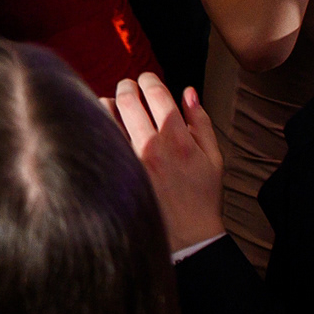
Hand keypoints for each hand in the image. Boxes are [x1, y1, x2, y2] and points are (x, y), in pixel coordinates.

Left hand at [110, 73, 224, 252]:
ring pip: (107, 116)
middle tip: (128, 85)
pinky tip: (103, 125)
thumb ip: (200, 121)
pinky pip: (101, 139)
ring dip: (110, 103)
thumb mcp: (213, 157)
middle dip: (127, 85)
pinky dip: (100, 126)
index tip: (147, 78)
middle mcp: (151, 144)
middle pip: (128, 98)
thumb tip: (188, 91)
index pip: (156, 93)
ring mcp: (130, 159)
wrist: (188, 235)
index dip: (149, 79)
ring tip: (114, 103)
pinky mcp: (117, 172)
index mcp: (177, 137)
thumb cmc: (202, 195)